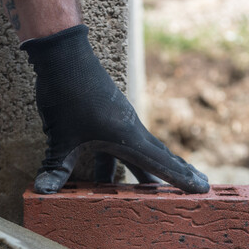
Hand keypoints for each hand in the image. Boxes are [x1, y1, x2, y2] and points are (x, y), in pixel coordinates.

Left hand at [21, 25, 208, 193]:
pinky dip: (118, 164)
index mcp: (127, 137)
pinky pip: (119, 147)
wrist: (63, 55)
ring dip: (145, 172)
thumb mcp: (61, 137)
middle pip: (158, 157)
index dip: (183, 179)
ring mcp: (119, 123)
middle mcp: (129, 130)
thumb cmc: (68, 94)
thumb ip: (56, 166)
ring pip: (138, 153)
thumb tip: (44, 192)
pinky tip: (104, 178)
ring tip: (152, 190)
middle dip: (176, 174)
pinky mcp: (107, 118)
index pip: (162, 164)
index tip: (205, 188)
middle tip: (198, 185)